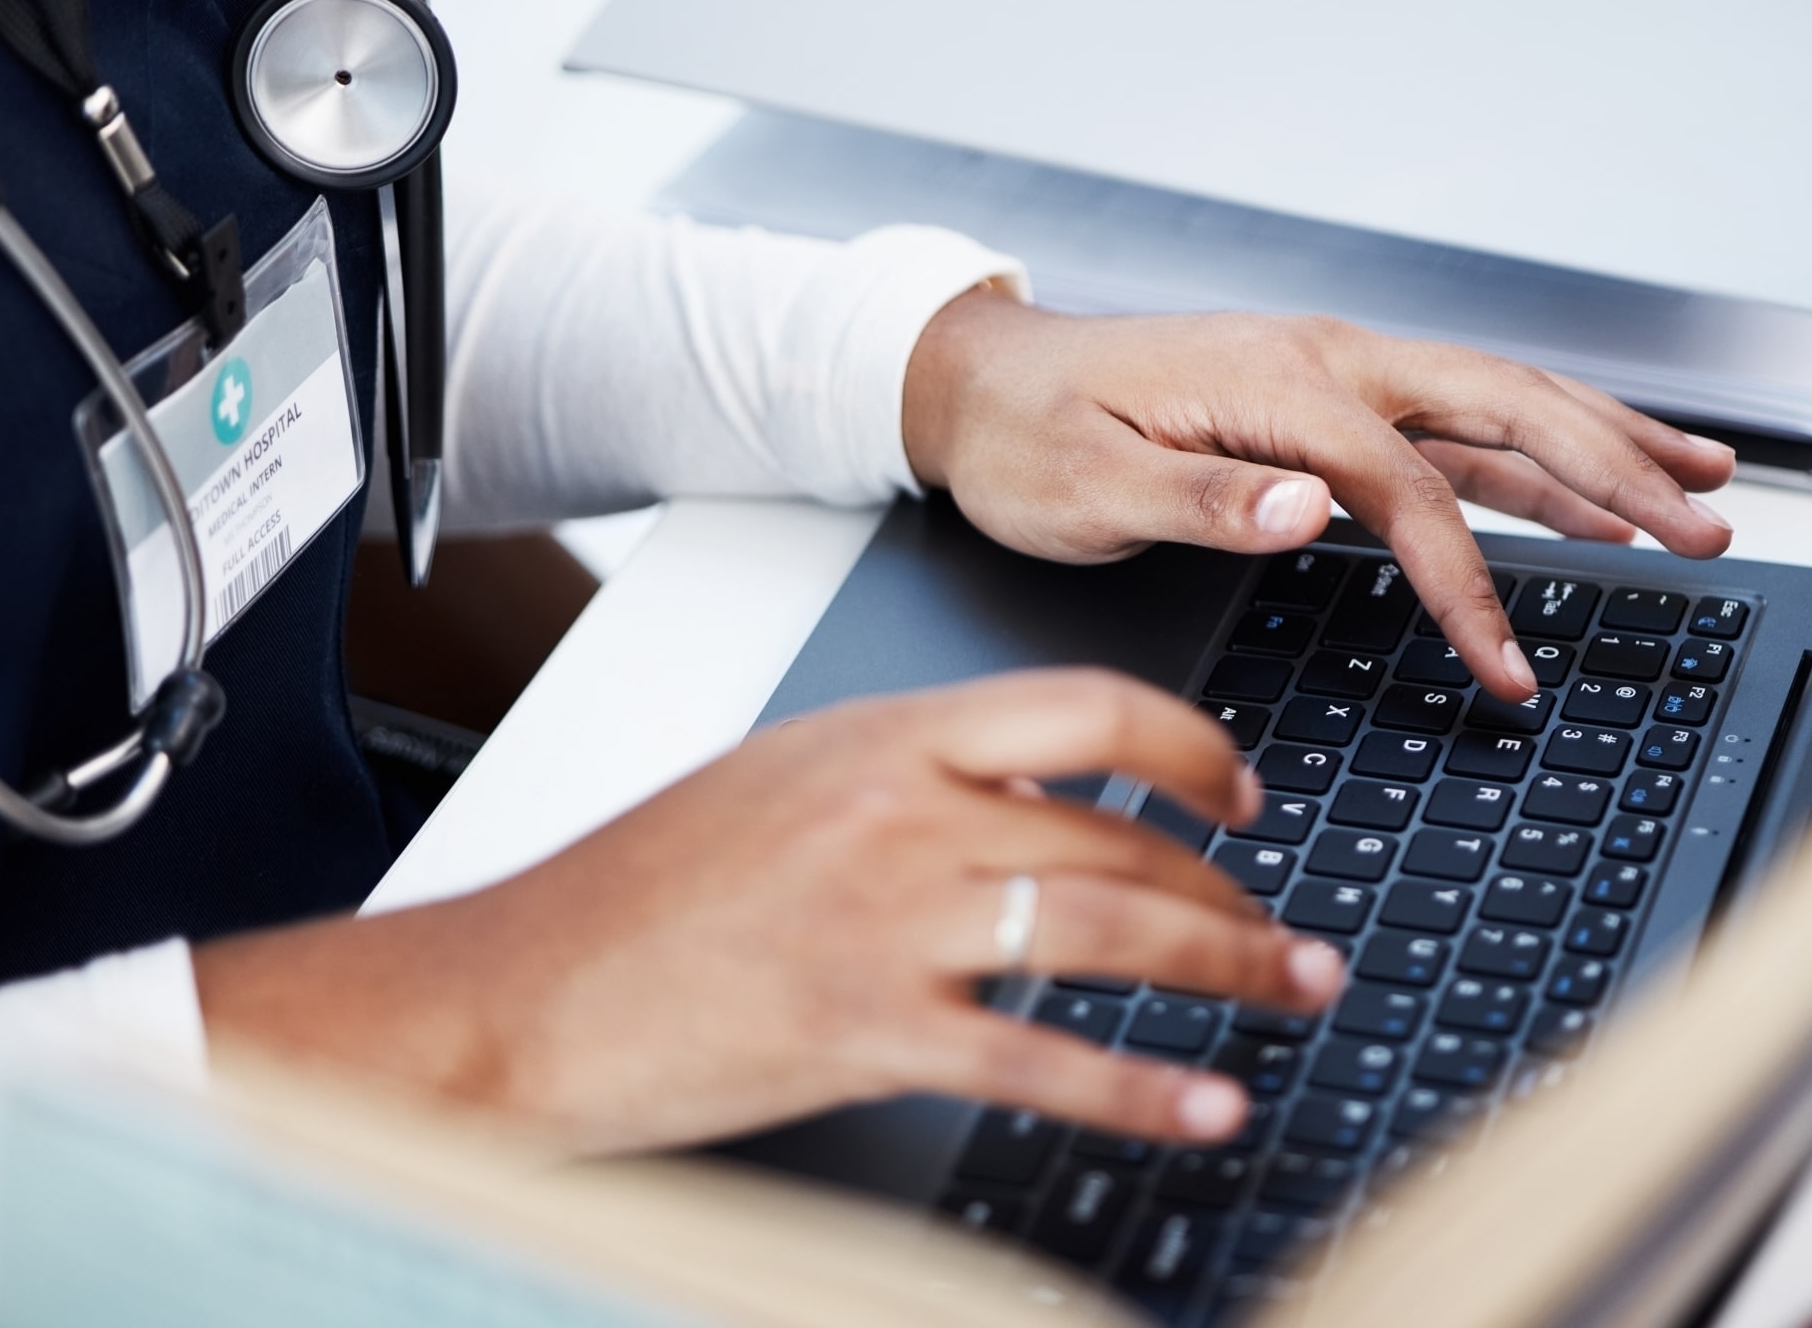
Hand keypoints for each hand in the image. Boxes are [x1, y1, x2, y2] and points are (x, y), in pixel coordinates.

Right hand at [193, 670, 1343, 1152]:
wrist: (515, 993)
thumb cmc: (633, 894)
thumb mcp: (780, 782)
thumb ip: (906, 777)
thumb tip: (1031, 803)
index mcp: (881, 734)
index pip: (1085, 707)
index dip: (1191, 749)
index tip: (1241, 796)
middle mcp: (898, 811)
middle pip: (1119, 836)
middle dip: (1232, 890)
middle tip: (1291, 935)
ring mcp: (886, 921)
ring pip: (1109, 930)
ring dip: (1228, 967)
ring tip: (1296, 992)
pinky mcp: (865, 1034)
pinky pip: (1045, 1060)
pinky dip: (1145, 1089)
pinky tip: (1208, 1104)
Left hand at [904, 296, 1735, 700]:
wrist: (979, 384)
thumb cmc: (1025, 436)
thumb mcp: (1088, 481)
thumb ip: (1203, 496)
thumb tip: (1308, 510)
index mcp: (1276, 381)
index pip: (1409, 488)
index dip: (1470, 581)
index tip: (1508, 666)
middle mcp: (1324, 363)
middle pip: (1504, 409)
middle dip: (1615, 469)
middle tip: (1709, 526)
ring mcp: (1334, 378)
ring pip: (1499, 408)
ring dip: (1602, 448)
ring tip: (1700, 491)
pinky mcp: (1327, 404)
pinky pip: (1457, 428)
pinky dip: (1536, 455)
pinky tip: (1588, 485)